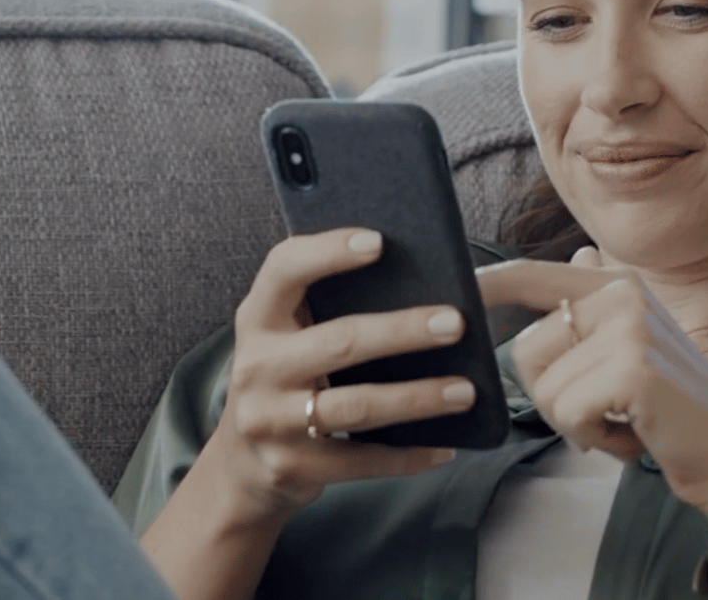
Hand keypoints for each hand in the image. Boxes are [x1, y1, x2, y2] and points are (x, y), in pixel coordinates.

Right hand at [203, 228, 472, 526]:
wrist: (241, 465)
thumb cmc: (284, 381)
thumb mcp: (285, 338)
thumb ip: (325, 308)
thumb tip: (420, 280)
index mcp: (259, 319)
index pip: (285, 270)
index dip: (328, 252)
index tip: (379, 241)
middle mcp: (258, 366)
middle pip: (339, 342)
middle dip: (403, 331)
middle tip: (457, 323)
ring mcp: (270, 420)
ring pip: (356, 406)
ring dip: (417, 398)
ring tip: (465, 390)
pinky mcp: (291, 466)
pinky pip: (361, 461)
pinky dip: (407, 456)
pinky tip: (444, 447)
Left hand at [477, 248, 707, 567]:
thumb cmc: (674, 412)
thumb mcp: (637, 348)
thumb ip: (601, 306)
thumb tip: (581, 255)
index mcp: (619, 285)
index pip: (532, 276)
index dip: (487, 285)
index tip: (456, 288)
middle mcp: (624, 294)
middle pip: (526, 350)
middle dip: (553, 397)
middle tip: (607, 409)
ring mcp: (631, 327)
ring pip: (543, 387)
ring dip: (575, 422)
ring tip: (624, 420)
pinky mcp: (633, 368)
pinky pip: (567, 410)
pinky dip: (593, 438)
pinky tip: (633, 434)